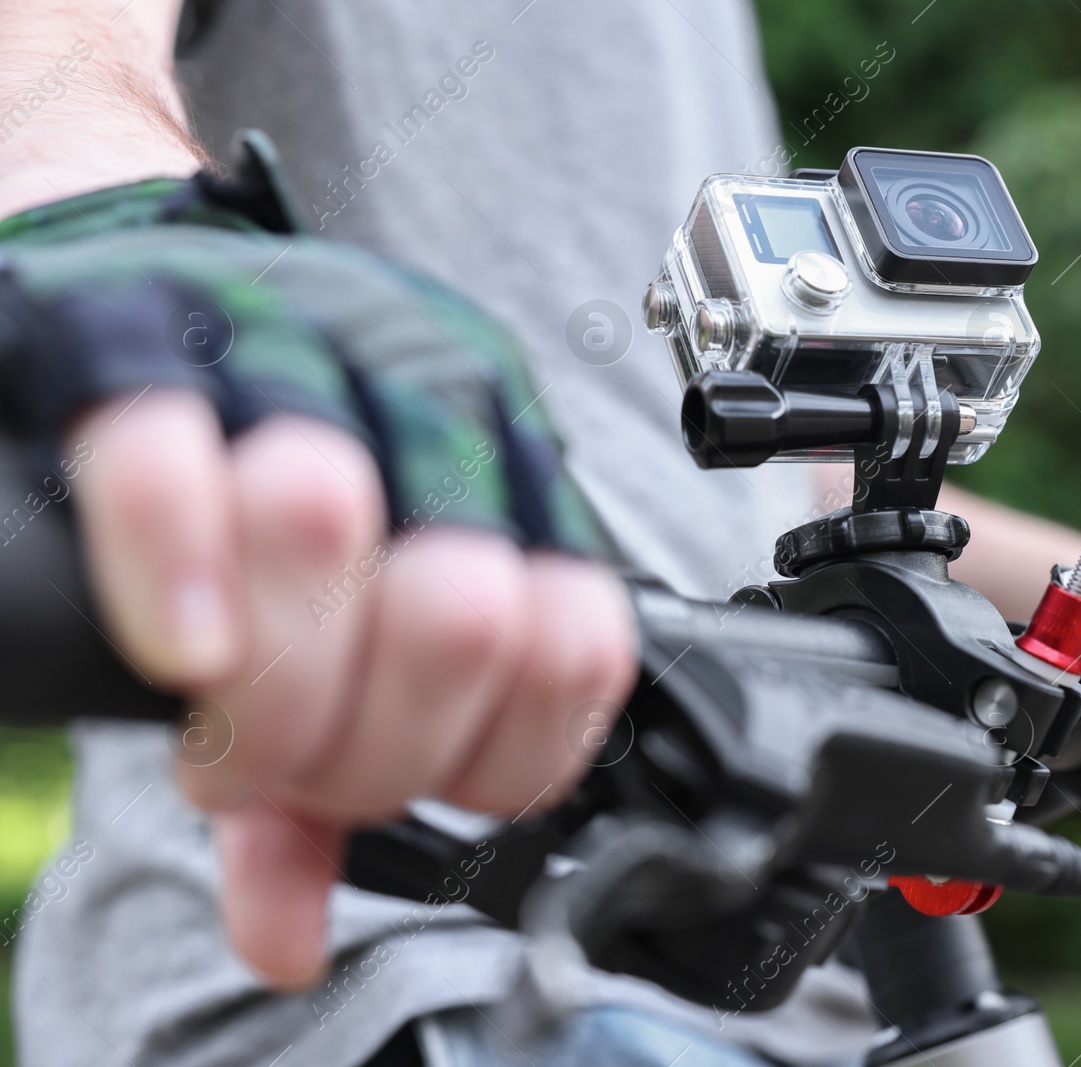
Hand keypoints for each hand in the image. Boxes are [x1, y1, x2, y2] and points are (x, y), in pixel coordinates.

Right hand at [1, 158, 636, 990]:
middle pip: (458, 612)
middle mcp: (437, 408)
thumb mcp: (330, 652)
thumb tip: (290, 943)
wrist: (142, 316)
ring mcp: (301, 353)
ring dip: (266, 684)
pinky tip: (178, 643)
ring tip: (217, 709)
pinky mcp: (152, 330)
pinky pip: (167, 452)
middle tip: (278, 765)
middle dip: (357, 747)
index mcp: (516, 486)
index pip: (576, 652)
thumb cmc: (260, 499)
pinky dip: (172, 570)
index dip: (486, 760)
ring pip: (326, 521)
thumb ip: (326, 795)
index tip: (391, 787)